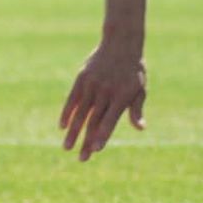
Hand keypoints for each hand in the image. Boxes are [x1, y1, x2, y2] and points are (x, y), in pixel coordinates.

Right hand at [59, 42, 146, 161]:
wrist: (120, 44)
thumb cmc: (133, 70)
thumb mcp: (140, 88)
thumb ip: (137, 109)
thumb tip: (140, 128)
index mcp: (121, 96)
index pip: (110, 120)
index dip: (103, 135)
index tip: (96, 149)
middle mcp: (105, 92)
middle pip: (94, 121)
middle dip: (87, 141)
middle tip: (82, 159)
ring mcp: (92, 85)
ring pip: (80, 113)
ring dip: (73, 132)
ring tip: (67, 148)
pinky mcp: (82, 79)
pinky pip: (72, 99)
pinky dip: (67, 113)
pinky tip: (62, 127)